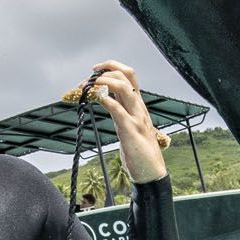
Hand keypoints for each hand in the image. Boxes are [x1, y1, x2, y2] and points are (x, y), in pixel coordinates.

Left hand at [86, 61, 169, 183]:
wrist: (151, 172)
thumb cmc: (139, 151)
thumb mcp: (128, 124)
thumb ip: (120, 110)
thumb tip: (107, 100)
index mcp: (138, 105)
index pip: (129, 75)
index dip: (112, 67)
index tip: (95, 70)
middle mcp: (138, 107)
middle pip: (127, 75)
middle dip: (105, 71)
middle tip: (88, 78)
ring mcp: (136, 117)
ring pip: (123, 87)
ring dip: (102, 82)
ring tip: (87, 86)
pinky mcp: (131, 130)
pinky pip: (118, 109)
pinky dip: (105, 100)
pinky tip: (94, 98)